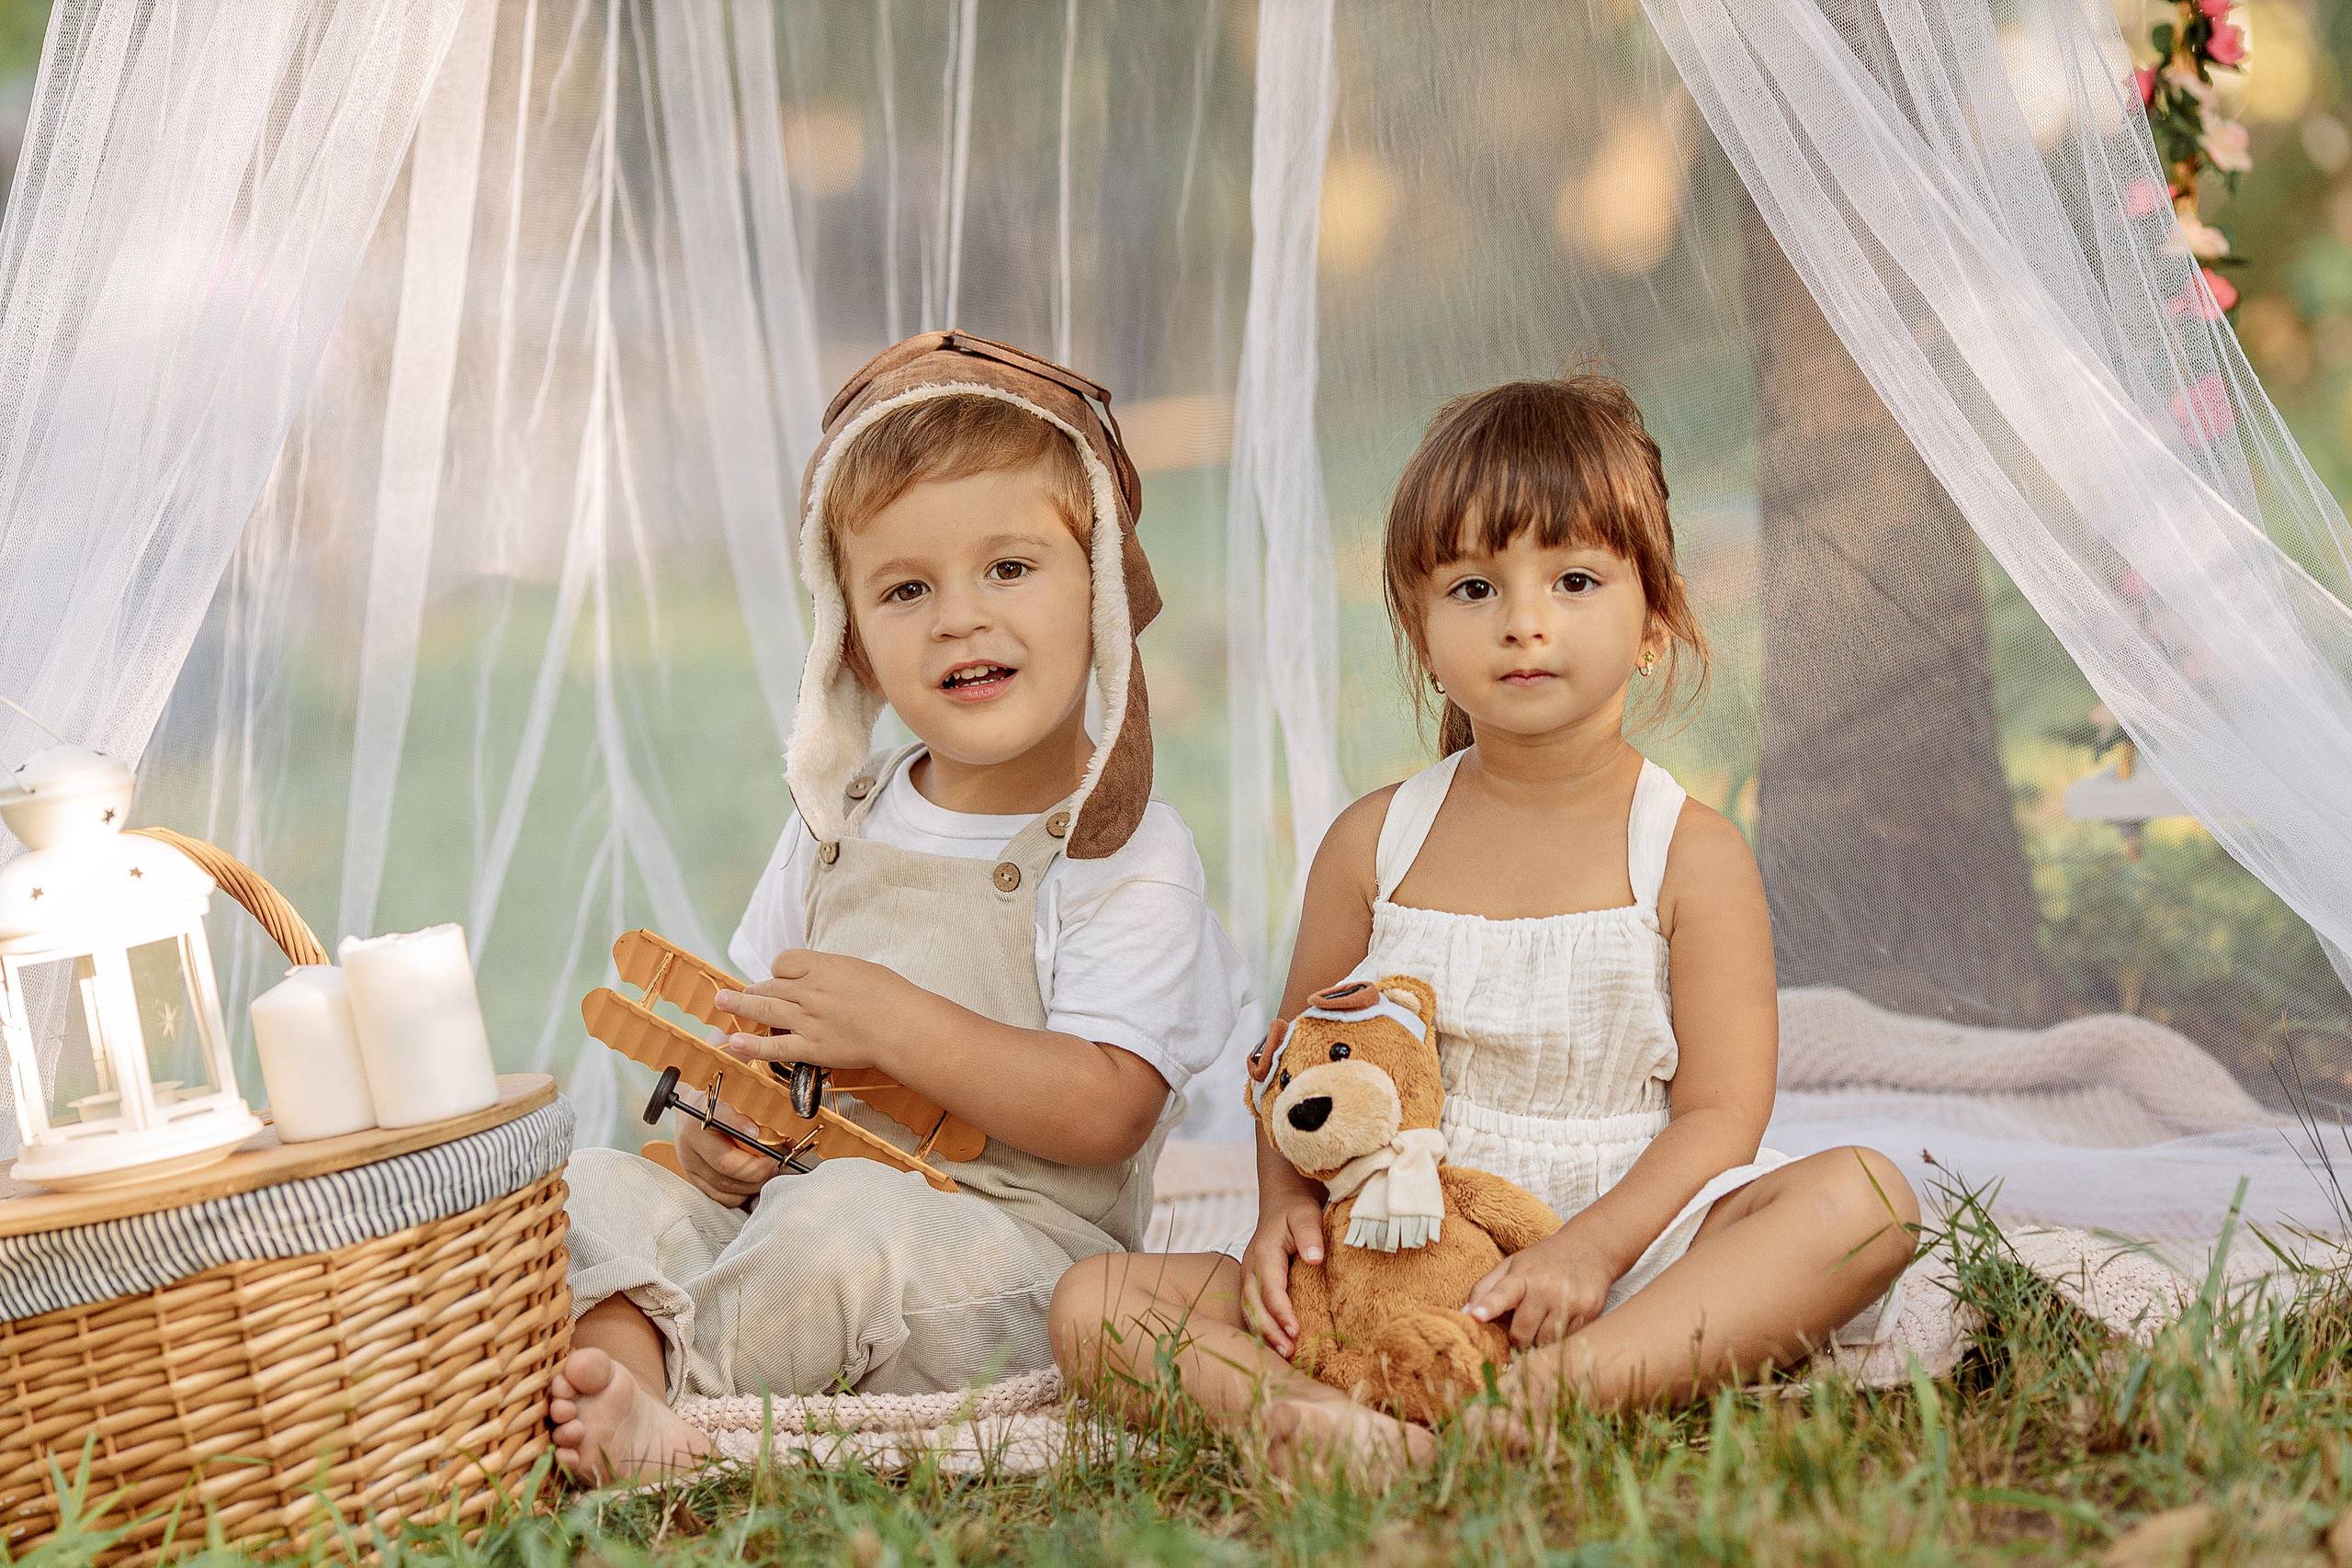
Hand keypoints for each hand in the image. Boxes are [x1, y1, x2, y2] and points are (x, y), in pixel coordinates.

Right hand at [673, 1055, 781, 1208]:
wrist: (689, 1101)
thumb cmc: (720, 1087)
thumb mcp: (734, 1074)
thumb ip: (752, 1076)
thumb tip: (779, 1083)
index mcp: (699, 1107)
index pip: (719, 1119)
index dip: (740, 1128)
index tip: (759, 1134)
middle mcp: (689, 1136)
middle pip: (726, 1164)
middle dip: (759, 1167)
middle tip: (779, 1162)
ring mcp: (689, 1159)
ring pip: (725, 1184)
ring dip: (754, 1182)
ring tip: (772, 1171)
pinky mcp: (692, 1176)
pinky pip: (719, 1195)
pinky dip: (741, 1193)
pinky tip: (754, 1182)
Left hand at [713, 951, 932, 1074]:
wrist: (904, 1027)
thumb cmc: (892, 996)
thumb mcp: (860, 969)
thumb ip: (832, 971)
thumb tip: (816, 975)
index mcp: (822, 967)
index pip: (783, 962)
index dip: (779, 970)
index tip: (781, 977)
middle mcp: (809, 991)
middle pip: (770, 985)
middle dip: (755, 989)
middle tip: (742, 993)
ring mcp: (807, 1020)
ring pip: (764, 1009)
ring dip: (738, 1005)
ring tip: (721, 1002)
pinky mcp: (811, 1048)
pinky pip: (774, 1047)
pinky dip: (751, 1046)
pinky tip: (734, 1041)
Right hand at [1239, 1195, 1325, 1356]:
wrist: (1280, 1205)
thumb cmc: (1295, 1211)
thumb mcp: (1305, 1215)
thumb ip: (1310, 1235)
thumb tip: (1315, 1258)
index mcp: (1262, 1254)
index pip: (1269, 1289)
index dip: (1281, 1312)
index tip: (1295, 1330)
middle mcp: (1249, 1269)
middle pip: (1254, 1306)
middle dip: (1270, 1332)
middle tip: (1289, 1353)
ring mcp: (1248, 1279)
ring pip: (1250, 1312)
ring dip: (1264, 1335)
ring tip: (1284, 1357)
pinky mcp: (1252, 1287)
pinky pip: (1253, 1312)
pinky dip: (1262, 1330)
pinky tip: (1277, 1346)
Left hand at [1463, 1233, 1619, 1348]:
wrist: (1592, 1246)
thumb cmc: (1545, 1260)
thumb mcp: (1513, 1265)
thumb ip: (1486, 1288)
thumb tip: (1463, 1314)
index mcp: (1523, 1274)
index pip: (1502, 1293)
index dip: (1489, 1306)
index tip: (1476, 1317)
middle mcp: (1546, 1287)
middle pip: (1523, 1331)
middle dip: (1518, 1337)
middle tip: (1522, 1328)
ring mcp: (1570, 1300)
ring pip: (1545, 1341)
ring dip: (1539, 1340)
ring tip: (1543, 1323)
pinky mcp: (1590, 1311)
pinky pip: (1568, 1339)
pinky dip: (1561, 1337)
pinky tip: (1562, 1320)